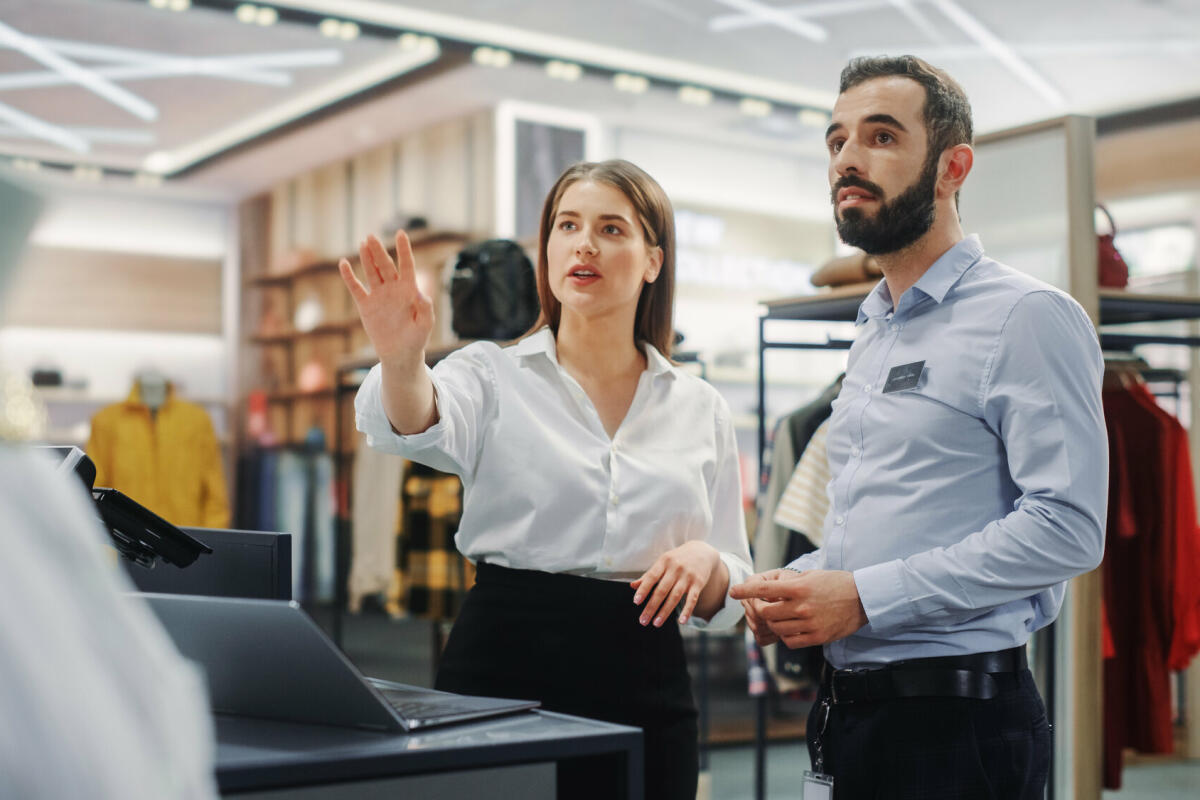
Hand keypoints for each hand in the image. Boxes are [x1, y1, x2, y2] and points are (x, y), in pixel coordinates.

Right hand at [339, 231, 432, 366]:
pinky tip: (343, 264)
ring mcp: (378, 296)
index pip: (406, 265)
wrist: (400, 353)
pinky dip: (349, 277)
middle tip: (372, 237)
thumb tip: (422, 295)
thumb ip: (426, 310)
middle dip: (379, 251)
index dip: (404, 250)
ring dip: (367, 258)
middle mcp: (393, 289)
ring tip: (363, 243)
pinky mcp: (365, 305)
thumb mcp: (425, 326)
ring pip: (372, 272)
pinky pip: (356, 288)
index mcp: (409, 290)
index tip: (401, 233)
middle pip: (385, 266)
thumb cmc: (416, 339)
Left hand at [631, 541, 719, 626]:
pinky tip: (681, 621)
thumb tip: (632, 586)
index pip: (651, 577)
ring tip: (656, 623)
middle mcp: (675, 568)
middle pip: (662, 590)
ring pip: (675, 596)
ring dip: (665, 611)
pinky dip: (687, 610)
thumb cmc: (677, 559)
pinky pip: (692, 599)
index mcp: (664, 562)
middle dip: (651, 607)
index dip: (643, 589)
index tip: (636, 602)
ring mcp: (687, 576)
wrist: (702, 551)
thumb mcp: (663, 562)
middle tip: (643, 621)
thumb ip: (648, 575)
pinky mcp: (698, 583)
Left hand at [730, 569, 866, 648]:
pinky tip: (791, 628)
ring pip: (777, 629)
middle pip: (766, 614)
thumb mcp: (811, 575)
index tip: (734, 592)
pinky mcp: (817, 637)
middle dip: (761, 610)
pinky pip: (790, 641)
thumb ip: (789, 584)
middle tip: (764, 607)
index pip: (764, 589)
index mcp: (799, 587)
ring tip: (782, 617)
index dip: (745, 590)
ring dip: (774, 624)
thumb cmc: (836, 583)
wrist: (863, 598)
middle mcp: (801, 606)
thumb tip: (767, 589)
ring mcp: (809, 623)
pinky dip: (786, 636)